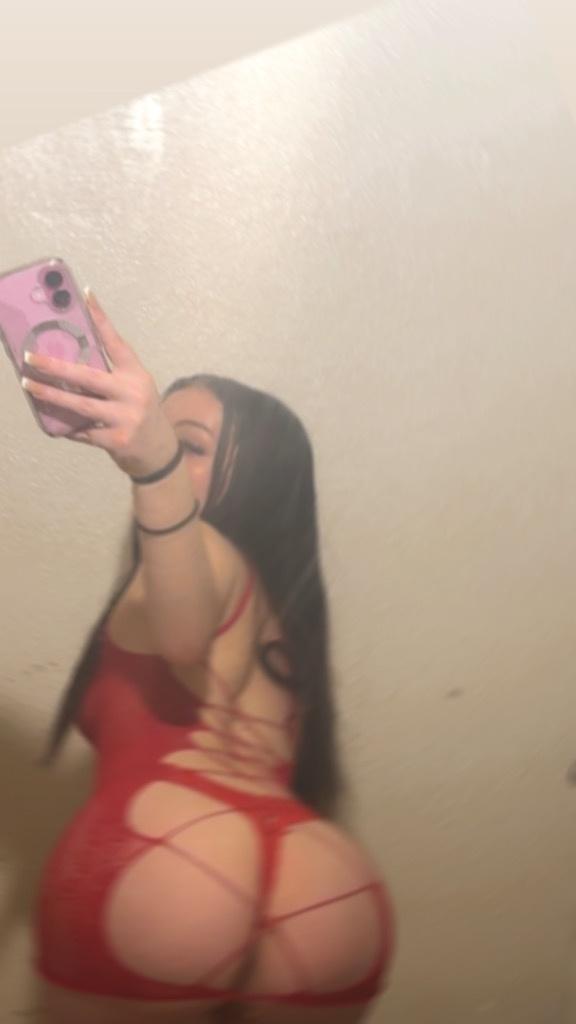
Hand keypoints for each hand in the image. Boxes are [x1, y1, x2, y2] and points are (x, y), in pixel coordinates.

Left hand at [21, 289, 177, 477]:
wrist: (160, 452)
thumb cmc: (141, 414)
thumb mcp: (134, 389)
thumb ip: (110, 377)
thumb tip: (69, 365)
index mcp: (136, 374)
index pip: (115, 342)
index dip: (100, 318)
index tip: (85, 295)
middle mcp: (133, 393)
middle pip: (88, 375)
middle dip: (55, 366)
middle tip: (31, 358)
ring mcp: (126, 417)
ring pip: (80, 403)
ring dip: (51, 395)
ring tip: (30, 386)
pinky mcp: (117, 439)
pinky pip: (83, 431)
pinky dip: (68, 426)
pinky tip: (55, 422)